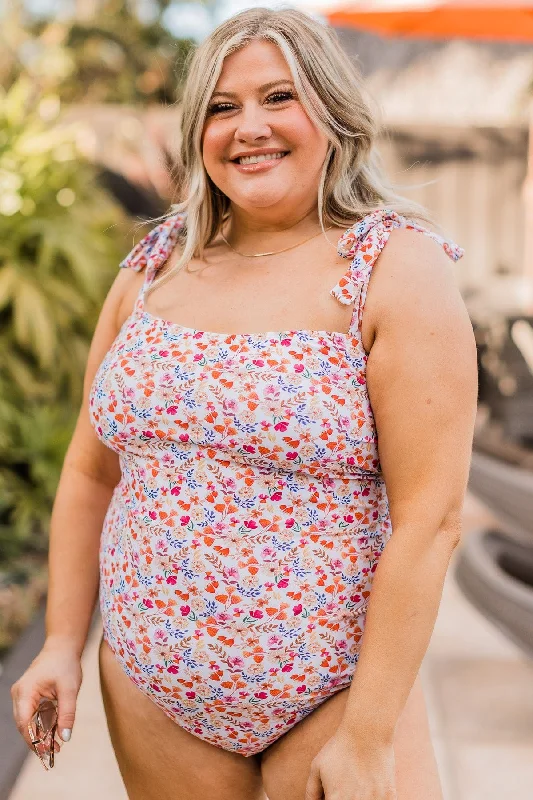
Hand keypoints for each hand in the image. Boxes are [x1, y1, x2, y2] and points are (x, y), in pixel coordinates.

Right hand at [11, 637, 82, 754]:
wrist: (63, 647)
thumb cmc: (65, 664)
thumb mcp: (70, 689)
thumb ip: (67, 714)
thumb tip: (65, 738)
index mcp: (25, 691)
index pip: (24, 723)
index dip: (34, 740)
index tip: (48, 751)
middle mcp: (19, 694)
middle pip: (24, 724)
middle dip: (38, 740)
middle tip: (55, 751)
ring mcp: (22, 695)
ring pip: (28, 721)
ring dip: (40, 733)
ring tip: (56, 745)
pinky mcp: (28, 695)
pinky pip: (32, 714)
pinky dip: (42, 723)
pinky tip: (54, 731)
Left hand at [304, 728, 395, 799]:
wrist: (367, 732)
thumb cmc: (339, 748)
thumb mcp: (317, 767)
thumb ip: (312, 792)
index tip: (332, 795)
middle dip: (344, 799)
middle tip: (345, 787)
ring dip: (359, 798)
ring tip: (357, 786)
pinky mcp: (389, 797)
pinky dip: (375, 798)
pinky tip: (369, 787)